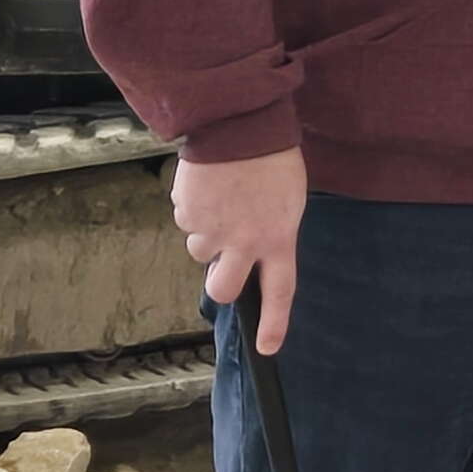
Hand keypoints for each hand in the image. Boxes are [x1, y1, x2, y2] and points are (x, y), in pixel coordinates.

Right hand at [174, 146, 309, 350]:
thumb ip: (270, 231)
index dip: (273, 323)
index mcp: (278, 238)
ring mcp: (212, 229)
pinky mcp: (188, 213)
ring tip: (220, 199)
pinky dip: (192, 207)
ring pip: (199, 250)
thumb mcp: (287, 199)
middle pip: (222, 289)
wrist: (239, 123)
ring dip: (205, 233)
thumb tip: (248, 249)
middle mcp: (244, 242)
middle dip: (217, 284)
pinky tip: (208, 183)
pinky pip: (185, 220)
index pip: (278, 292)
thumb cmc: (271, 156)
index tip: (266, 348)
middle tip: (220, 265)